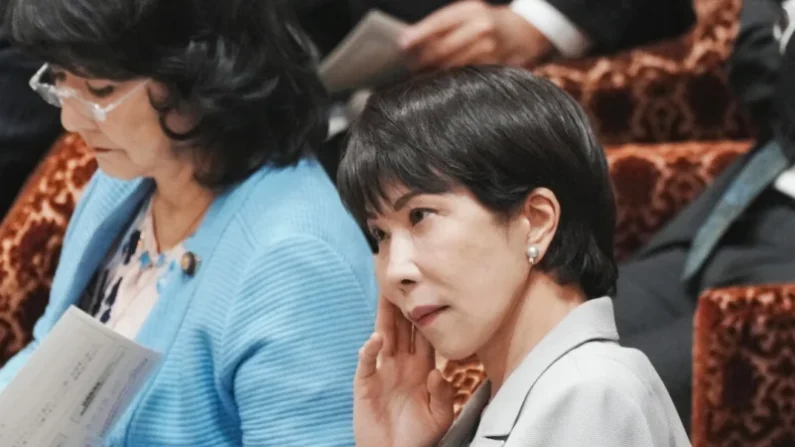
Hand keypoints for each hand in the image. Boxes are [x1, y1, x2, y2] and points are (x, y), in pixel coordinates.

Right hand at [354, 297, 453, 446]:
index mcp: (422, 369)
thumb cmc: (419, 437)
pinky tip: (375, 340)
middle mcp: (401, 365)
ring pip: (383, 337)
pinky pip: (366, 363)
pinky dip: (370, 350)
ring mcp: (382, 372)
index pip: (424, 335)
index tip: (430, 291)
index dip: (425, 314)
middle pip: (402, 328)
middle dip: (403, 305)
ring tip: (385, 294)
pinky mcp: (365, 384)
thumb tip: (438, 371)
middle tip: (403, 280)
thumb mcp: (440, 417)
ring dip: (384, 317)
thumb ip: (443, 394)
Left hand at [400, 0, 554, 71]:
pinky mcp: (495, 66)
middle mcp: (481, 27)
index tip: (402, 45)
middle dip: (422, 59)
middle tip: (410, 66)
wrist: (524, 30)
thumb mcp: (466, 13)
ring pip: (452, 65)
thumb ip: (440, 25)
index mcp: (470, 10)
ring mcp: (489, 48)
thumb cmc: (486, 22)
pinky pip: (466, 75)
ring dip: (434, 72)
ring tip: (423, 75)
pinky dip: (451, 78)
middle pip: (443, 48)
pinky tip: (442, 79)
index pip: (438, 23)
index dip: (418, 34)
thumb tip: (408, 41)